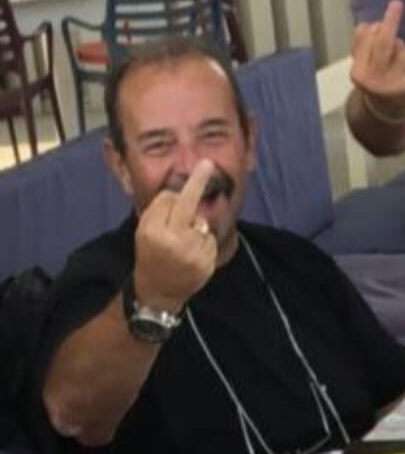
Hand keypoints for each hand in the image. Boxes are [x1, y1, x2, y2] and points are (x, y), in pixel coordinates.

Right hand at [134, 159, 218, 311]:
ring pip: (201, 221)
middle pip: (187, 202)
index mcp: (151, 230)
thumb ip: (161, 213)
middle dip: (197, 181)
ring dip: (196, 227)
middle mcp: (170, 239)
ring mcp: (190, 251)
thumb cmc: (151, 255)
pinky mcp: (205, 261)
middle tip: (207, 163)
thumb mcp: (145, 233)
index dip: (172, 198)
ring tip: (184, 245)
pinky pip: (210, 239)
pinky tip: (193, 255)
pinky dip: (204, 243)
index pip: (168, 198)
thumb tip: (183, 190)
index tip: (185, 181)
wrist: (158, 290)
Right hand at [350, 0, 404, 117]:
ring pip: (402, 49)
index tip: (386, 11)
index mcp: (359, 73)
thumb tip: (368, 26)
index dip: (375, 27)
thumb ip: (361, 44)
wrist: (387, 112)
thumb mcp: (360, 64)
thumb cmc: (374, 81)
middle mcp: (376, 80)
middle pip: (384, 43)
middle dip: (391, 21)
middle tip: (396, 3)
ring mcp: (395, 85)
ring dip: (401, 50)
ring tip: (396, 64)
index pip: (366, 39)